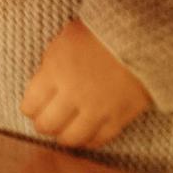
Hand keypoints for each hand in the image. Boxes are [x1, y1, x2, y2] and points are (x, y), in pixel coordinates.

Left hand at [20, 19, 152, 149]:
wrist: (143, 36)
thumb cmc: (101, 32)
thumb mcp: (64, 40)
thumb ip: (50, 66)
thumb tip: (41, 89)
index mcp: (55, 72)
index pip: (30, 105)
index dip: (30, 107)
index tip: (34, 106)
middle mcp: (73, 95)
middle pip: (47, 125)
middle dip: (44, 124)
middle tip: (47, 120)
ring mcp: (97, 109)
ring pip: (71, 139)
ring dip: (64, 136)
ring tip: (65, 129)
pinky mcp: (119, 118)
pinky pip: (99, 140)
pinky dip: (89, 140)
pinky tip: (86, 134)